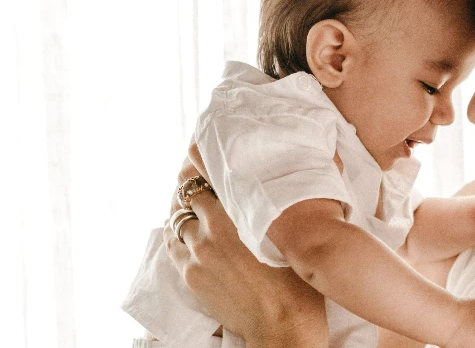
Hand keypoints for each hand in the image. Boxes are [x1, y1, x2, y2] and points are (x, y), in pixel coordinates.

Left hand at [166, 144, 328, 346]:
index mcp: (239, 212)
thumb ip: (284, 202)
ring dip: (183, 207)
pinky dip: (176, 231)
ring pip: (177, 217)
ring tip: (192, 203)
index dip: (203, 158)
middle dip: (192, 182)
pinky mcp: (191, 274)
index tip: (201, 149)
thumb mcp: (293, 234)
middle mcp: (212, 228)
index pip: (208, 174)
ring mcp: (198, 252)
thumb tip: (302, 175)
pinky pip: (173, 243)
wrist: (282, 325)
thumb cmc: (298, 279)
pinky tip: (184, 229)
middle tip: (199, 174)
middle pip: (188, 192)